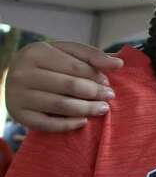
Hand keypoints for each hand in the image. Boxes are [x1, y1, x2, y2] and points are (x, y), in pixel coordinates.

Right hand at [3, 41, 122, 131]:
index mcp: (36, 53)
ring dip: (87, 109)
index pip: (75, 67)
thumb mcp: (66, 51)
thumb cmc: (48, 62)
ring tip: (103, 108)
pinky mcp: (18, 115)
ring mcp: (18, 95)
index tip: (108, 82)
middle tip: (110, 96)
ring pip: (61, 105)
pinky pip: (48, 124)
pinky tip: (83, 121)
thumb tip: (119, 63)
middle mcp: (22, 74)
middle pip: (69, 86)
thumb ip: (92, 55)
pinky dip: (68, 125)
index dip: (96, 76)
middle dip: (95, 92)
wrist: (15, 76)